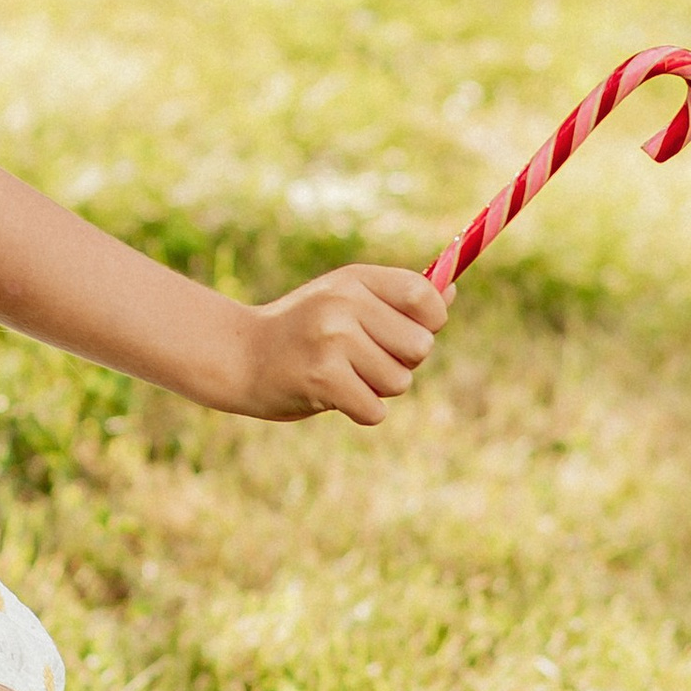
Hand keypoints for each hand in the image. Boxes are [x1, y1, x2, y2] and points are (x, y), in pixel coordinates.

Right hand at [230, 265, 448, 427]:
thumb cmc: (302, 331)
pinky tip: (330, 394)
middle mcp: (344, 304)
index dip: (432, 320)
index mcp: (354, 279)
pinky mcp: (322, 379)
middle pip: (420, 347)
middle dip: (402, 363)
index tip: (412, 331)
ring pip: (399, 382)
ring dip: (376, 389)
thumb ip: (396, 299)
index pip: (422, 295)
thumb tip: (451, 291)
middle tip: (364, 360)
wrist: (239, 356)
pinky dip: (358, 411)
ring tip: (342, 376)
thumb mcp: (345, 300)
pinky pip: (374, 409)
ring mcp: (332, 340)